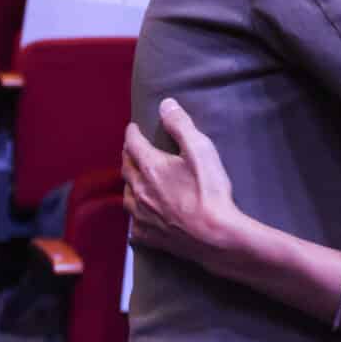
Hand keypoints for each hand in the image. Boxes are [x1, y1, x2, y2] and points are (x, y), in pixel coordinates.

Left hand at [123, 99, 238, 265]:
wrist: (214, 236)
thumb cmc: (209, 192)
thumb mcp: (200, 149)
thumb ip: (181, 125)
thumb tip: (165, 104)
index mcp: (150, 167)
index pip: (133, 143)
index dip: (132, 133)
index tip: (133, 127)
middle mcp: (140, 191)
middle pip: (126, 169)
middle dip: (128, 156)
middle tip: (131, 150)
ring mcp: (143, 216)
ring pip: (127, 197)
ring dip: (129, 185)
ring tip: (133, 180)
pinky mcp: (150, 237)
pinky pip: (134, 227)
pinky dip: (135, 219)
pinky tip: (139, 220)